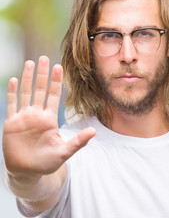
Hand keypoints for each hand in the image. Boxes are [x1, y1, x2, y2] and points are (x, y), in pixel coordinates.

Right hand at [2, 56, 95, 178]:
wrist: (28, 172)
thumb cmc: (48, 162)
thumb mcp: (64, 152)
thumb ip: (78, 142)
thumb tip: (94, 131)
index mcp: (50, 119)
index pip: (54, 96)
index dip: (56, 82)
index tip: (59, 67)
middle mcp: (37, 115)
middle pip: (39, 90)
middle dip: (42, 74)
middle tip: (44, 58)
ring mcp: (24, 117)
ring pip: (25, 93)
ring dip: (27, 78)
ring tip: (30, 63)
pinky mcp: (11, 123)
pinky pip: (12, 104)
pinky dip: (13, 92)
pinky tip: (14, 80)